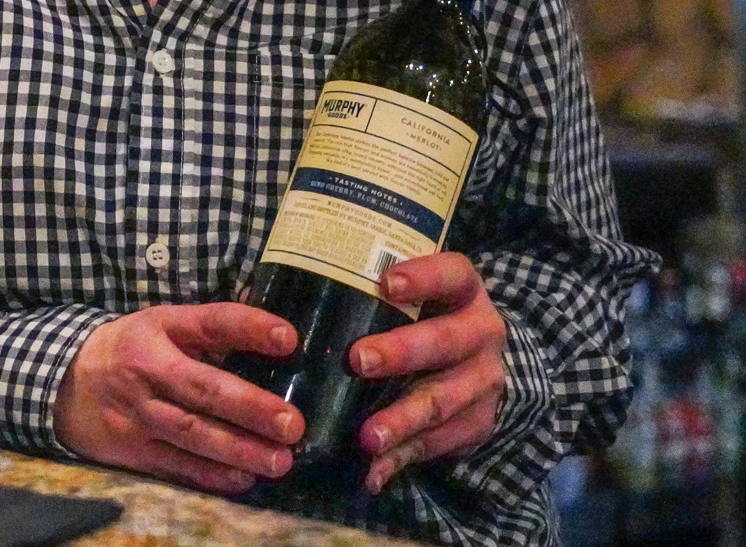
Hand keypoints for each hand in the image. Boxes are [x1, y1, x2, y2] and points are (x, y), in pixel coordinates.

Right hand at [55, 303, 302, 492]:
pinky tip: (243, 478)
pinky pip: (176, 465)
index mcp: (159, 328)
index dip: (247, 327)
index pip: (208, 323)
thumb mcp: (163, 325)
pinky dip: (211, 474)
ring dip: (238, 449)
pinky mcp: (131, 448)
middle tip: (291, 424)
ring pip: (191, 433)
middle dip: (248, 407)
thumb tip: (280, 336)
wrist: (66, 382)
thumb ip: (212, 331)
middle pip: (200, 388)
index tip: (289, 337)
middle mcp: (146, 368)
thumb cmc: (132, 349)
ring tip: (279, 460)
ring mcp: (136, 412)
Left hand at [351, 252, 506, 492]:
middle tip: (358, 361)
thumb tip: (261, 294)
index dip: (424, 277)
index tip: (387, 283)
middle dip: (401, 352)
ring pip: (443, 401)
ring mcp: (484, 380)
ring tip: (366, 437)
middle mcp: (481, 332)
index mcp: (463, 290)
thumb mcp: (409, 297)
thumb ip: (355, 291)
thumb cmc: (420, 316)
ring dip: (402, 420)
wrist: (477, 360)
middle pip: (445, 340)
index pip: (452, 273)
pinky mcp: (479, 423)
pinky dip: (403, 458)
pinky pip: (439, 443)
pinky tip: (373, 471)